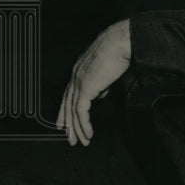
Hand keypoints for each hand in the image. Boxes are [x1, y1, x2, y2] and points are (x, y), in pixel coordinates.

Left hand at [56, 19, 130, 145]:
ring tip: (82, 141)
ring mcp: (78, 81)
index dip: (66, 111)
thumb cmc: (116, 53)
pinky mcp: (85, 87)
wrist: (119, 43)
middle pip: (66, 104)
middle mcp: (75, 76)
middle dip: (68, 123)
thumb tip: (100, 95)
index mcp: (78, 72)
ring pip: (72, 110)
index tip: (65, 123)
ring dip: (77, 128)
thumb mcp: (106, 72)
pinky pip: (81, 111)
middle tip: (70, 139)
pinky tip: (88, 133)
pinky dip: (84, 124)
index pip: (68, 95)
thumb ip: (101, 84)